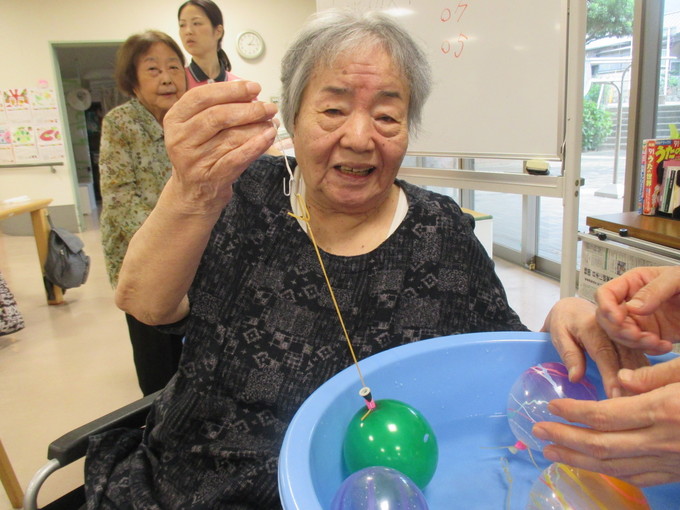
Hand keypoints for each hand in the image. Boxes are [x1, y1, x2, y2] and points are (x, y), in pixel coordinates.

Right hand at [162, 80, 277, 214]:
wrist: (193, 192)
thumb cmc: (200, 154)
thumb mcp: (196, 128)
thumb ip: (216, 109)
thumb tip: (251, 95)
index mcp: (175, 119)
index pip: (201, 97)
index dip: (230, 90)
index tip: (253, 87)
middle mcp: (180, 139)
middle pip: (217, 116)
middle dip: (248, 109)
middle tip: (269, 107)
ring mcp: (194, 160)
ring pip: (230, 137)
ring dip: (256, 127)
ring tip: (272, 122)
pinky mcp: (210, 177)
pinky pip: (236, 158)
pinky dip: (255, 146)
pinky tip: (268, 137)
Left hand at [533, 357, 679, 486]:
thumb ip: (654, 375)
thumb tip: (621, 378)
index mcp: (662, 411)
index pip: (605, 415)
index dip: (574, 412)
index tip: (551, 407)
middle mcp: (661, 441)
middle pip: (602, 445)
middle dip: (565, 438)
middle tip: (538, 431)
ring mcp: (670, 461)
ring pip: (615, 466)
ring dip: (578, 460)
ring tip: (551, 452)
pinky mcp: (677, 473)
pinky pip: (637, 477)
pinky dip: (609, 470)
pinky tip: (590, 464)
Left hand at [542, 297, 647, 396]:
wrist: (574, 307)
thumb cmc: (564, 322)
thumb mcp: (558, 335)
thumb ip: (569, 354)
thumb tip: (575, 377)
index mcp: (592, 327)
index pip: (604, 353)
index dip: (610, 375)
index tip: (614, 395)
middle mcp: (612, 328)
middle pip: (625, 356)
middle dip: (631, 381)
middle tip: (632, 403)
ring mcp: (624, 332)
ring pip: (636, 356)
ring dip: (641, 378)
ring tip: (642, 398)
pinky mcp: (630, 338)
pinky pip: (640, 355)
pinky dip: (645, 371)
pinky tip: (648, 386)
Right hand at [595, 266, 679, 354]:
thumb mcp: (678, 280)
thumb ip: (656, 290)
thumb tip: (633, 307)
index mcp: (633, 283)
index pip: (605, 293)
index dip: (605, 307)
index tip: (618, 319)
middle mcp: (631, 302)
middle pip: (607, 319)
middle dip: (621, 330)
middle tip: (641, 336)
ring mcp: (639, 320)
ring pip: (620, 336)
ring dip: (636, 343)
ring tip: (658, 342)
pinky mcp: (650, 336)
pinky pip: (639, 347)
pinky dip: (650, 350)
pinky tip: (666, 345)